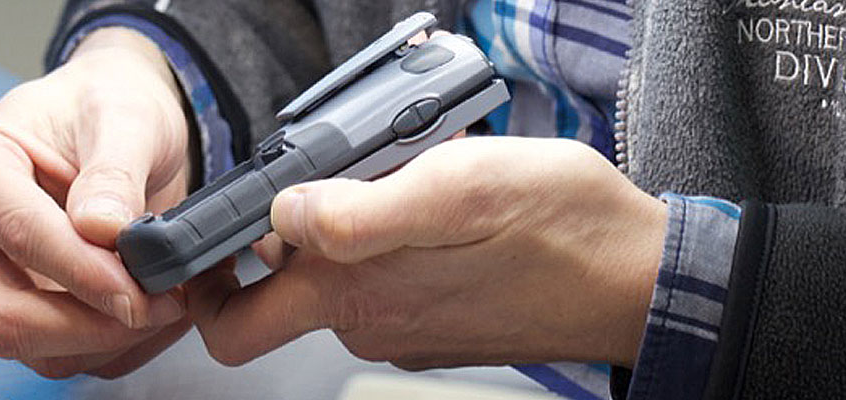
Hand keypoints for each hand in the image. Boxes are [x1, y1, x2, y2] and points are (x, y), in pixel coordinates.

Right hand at [0, 28, 194, 377]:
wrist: (110, 123)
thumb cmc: (104, 107)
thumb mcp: (125, 116)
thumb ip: (115, 170)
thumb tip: (102, 228)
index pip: (18, 234)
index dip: (83, 271)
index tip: (140, 287)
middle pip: (5, 313)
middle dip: (92, 323)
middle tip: (162, 304)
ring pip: (31, 347)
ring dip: (107, 341)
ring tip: (167, 303)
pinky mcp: (11, 305)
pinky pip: (57, 354)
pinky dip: (112, 347)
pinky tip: (152, 313)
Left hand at [191, 137, 666, 368]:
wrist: (640, 280)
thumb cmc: (563, 229)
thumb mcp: (457, 189)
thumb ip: (360, 210)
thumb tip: (285, 215)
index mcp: (356, 293)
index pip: (233, 324)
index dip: (205, 279)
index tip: (211, 232)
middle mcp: (372, 322)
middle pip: (281, 293)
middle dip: (285, 236)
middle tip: (324, 180)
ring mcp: (407, 328)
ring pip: (340, 279)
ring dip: (351, 229)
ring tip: (403, 179)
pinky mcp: (439, 324)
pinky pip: (388, 282)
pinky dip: (395, 243)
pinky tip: (437, 208)